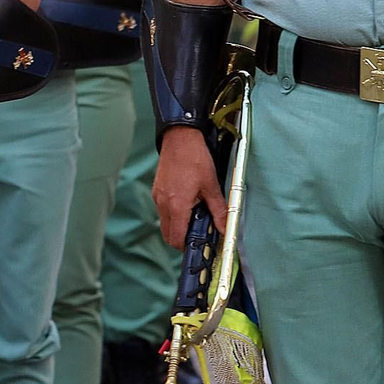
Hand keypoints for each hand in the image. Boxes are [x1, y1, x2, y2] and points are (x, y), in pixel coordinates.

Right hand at [152, 126, 226, 248]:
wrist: (179, 137)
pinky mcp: (157, 190)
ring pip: (165, 222)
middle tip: (200, 234)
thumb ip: (219, 210)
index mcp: (177, 206)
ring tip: (195, 216)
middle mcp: (163, 203)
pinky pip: (163, 210)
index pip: (176, 238)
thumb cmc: (195, 158)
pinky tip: (187, 203)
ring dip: (178, 225)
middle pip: (168, 234)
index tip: (201, 245)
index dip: (187, 247)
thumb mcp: (211, 185)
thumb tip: (225, 229)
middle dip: (182, 239)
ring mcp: (158, 196)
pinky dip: (173, 214)